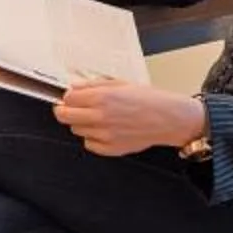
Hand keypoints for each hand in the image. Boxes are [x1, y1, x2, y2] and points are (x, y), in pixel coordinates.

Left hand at [55, 83, 204, 156]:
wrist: (168, 118)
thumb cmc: (149, 99)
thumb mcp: (120, 83)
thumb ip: (93, 85)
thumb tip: (74, 88)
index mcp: (102, 97)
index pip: (67, 98)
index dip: (68, 96)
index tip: (71, 97)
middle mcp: (100, 117)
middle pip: (64, 116)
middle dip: (64, 110)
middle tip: (71, 108)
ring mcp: (104, 135)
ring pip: (76, 130)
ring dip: (81, 123)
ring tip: (98, 118)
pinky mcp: (110, 149)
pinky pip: (89, 144)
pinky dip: (92, 137)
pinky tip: (105, 130)